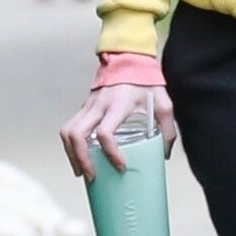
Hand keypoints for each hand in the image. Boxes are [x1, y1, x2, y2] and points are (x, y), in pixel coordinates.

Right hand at [60, 82, 176, 180]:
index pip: (105, 133)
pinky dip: (71, 144)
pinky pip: (70, 127)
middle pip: (77, 135)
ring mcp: (88, 105)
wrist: (129, 59)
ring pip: (68, 132)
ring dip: (71, 154)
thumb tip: (163, 153)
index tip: (120, 166)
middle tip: (92, 176)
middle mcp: (98, 105)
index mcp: (118, 105)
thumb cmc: (145, 81)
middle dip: (81, 159)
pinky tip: (80, 156)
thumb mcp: (163, 103)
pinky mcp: (84, 106)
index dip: (111, 153)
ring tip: (81, 170)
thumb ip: (167, 129)